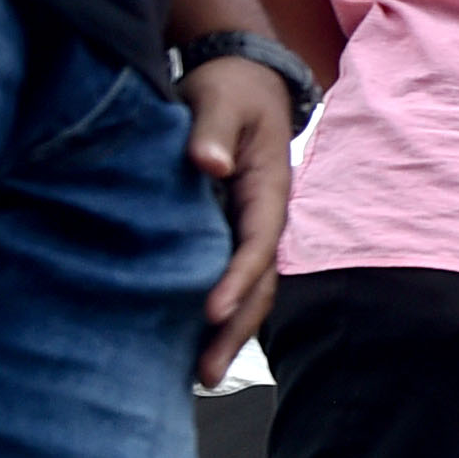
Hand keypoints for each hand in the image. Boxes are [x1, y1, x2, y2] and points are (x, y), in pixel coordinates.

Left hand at [177, 56, 296, 382]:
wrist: (241, 81)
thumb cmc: (230, 90)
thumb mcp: (221, 99)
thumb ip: (212, 129)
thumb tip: (209, 164)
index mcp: (270, 190)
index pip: (258, 244)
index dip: (237, 280)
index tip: (210, 310)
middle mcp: (266, 219)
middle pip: (259, 285)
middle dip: (235, 330)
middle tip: (204, 375)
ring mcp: (250, 230)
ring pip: (248, 291)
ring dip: (227, 333)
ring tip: (197, 376)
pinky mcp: (231, 232)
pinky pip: (228, 278)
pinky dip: (215, 313)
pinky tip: (188, 341)